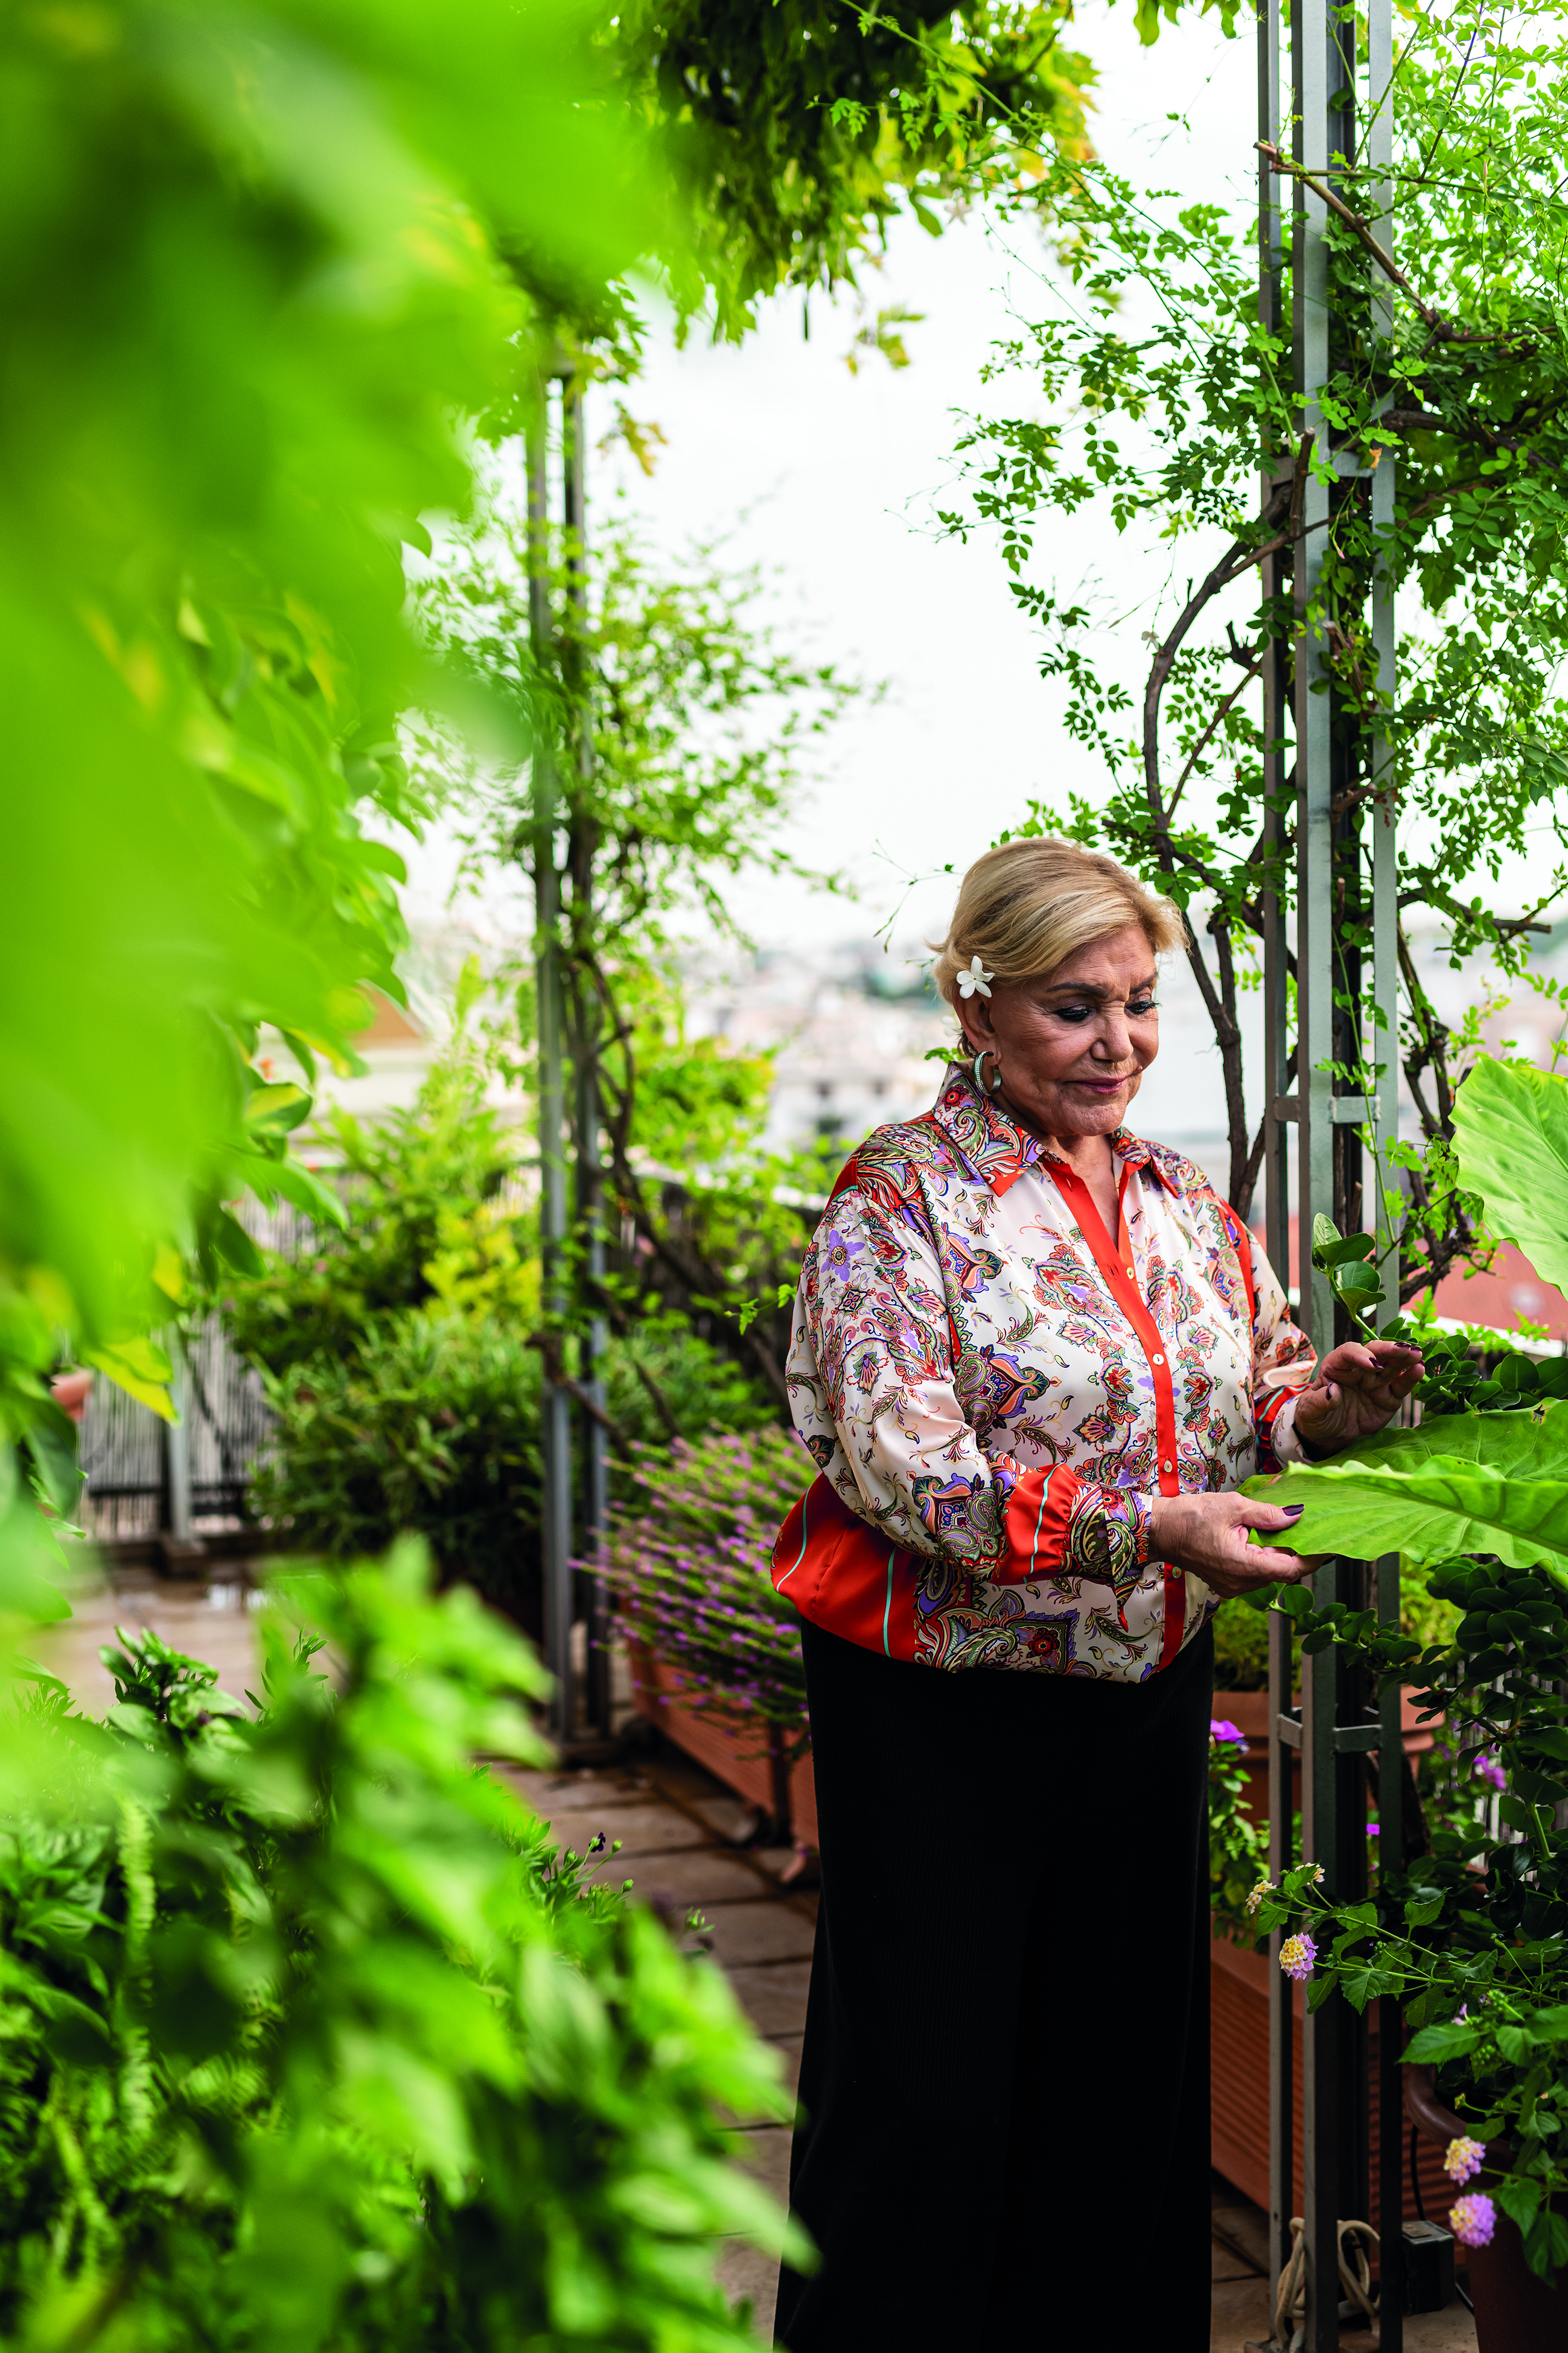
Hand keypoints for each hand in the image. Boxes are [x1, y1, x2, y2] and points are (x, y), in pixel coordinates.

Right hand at [1148, 1490, 1311, 1601]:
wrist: (1158, 1530)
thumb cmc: (1190, 1516)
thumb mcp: (1233, 1506)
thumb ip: (1267, 1513)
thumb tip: (1296, 1515)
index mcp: (1243, 1566)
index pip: (1292, 1570)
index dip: (1313, 1557)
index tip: (1330, 1544)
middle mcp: (1240, 1583)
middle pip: (1282, 1572)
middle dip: (1297, 1551)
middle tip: (1309, 1528)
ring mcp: (1233, 1586)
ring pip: (1270, 1573)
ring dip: (1280, 1554)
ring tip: (1285, 1528)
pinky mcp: (1227, 1582)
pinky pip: (1255, 1572)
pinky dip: (1265, 1557)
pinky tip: (1265, 1537)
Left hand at [1292, 1339, 1424, 1457]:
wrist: (1328, 1436)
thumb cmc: (1315, 1417)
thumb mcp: (1310, 1411)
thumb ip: (1321, 1401)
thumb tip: (1334, 1391)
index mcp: (1336, 1366)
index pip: (1348, 1353)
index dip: (1360, 1355)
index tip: (1372, 1365)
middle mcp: (1358, 1370)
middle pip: (1375, 1353)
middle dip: (1388, 1350)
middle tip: (1404, 1349)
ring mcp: (1376, 1382)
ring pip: (1392, 1366)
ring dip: (1405, 1359)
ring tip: (1417, 1354)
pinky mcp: (1389, 1397)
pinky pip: (1401, 1386)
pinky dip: (1411, 1378)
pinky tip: (1420, 1370)